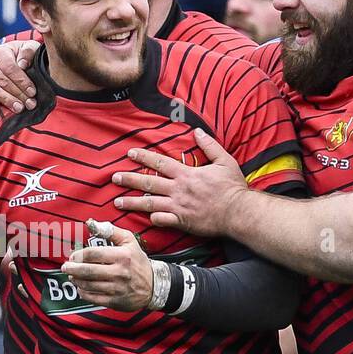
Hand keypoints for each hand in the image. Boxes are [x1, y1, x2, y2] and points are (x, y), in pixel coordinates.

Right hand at [0, 41, 39, 110]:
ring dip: (6, 100)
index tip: (32, 92)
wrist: (5, 60)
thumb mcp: (28, 48)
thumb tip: (23, 64)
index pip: (10, 68)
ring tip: (19, 107)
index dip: (22, 81)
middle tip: (30, 103)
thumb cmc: (19, 56)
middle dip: (18, 94)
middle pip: (2, 81)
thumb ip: (29, 51)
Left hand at [61, 219, 153, 310]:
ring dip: (76, 280)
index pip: (93, 254)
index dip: (79, 255)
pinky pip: (93, 298)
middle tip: (65, 267)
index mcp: (122, 256)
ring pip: (89, 285)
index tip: (72, 256)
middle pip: (88, 270)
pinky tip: (81, 288)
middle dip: (73, 268)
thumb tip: (91, 223)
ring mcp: (117, 288)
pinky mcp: (116, 301)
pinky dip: (83, 293)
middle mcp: (120, 272)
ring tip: (72, 276)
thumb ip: (110, 231)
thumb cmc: (138, 261)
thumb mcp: (129, 241)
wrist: (154, 285)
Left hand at [112, 127, 248, 237]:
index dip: (144, 157)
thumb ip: (209, 146)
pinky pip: (161, 221)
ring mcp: (178, 207)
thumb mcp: (224, 161)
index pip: (160, 163)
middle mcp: (178, 190)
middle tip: (114, 178)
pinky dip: (152, 219)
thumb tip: (197, 131)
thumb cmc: (232, 188)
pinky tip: (144, 218)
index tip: (130, 154)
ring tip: (117, 202)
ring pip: (149, 204)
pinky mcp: (182, 222)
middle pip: (148, 183)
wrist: (238, 212)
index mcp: (186, 174)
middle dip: (129, 180)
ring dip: (132, 203)